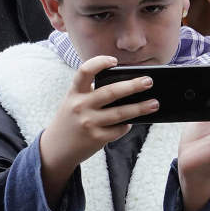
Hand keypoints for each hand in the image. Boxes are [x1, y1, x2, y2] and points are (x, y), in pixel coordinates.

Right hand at [37, 55, 157, 201]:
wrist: (55, 149)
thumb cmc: (72, 120)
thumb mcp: (74, 102)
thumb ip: (93, 95)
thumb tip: (129, 91)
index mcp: (74, 93)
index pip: (84, 71)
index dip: (99, 63)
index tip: (114, 61)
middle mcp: (80, 106)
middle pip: (111, 92)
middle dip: (133, 86)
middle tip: (149, 81)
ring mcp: (88, 123)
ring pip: (120, 113)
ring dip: (140, 108)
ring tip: (154, 103)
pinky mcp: (96, 138)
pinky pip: (119, 129)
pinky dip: (127, 125)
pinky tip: (132, 122)